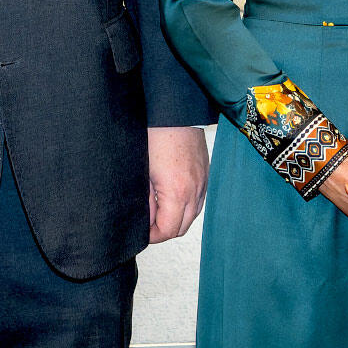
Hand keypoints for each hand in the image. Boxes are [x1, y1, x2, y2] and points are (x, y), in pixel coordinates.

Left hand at [147, 126, 209, 242]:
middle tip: (147, 224)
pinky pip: (198, 201)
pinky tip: (170, 197)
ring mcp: (203, 183)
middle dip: (163, 230)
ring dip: (175, 218)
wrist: (175, 111)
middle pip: (181, 228)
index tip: (141, 232)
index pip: (167, 230)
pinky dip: (186, 206)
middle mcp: (195, 191)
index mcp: (177, 192)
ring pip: (192, 216)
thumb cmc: (155, 135)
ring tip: (157, 210)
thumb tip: (146, 220)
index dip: (152, 236)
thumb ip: (145, 201)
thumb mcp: (143, 172)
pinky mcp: (206, 174)